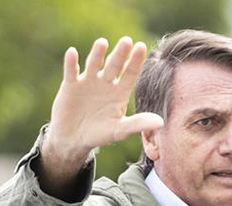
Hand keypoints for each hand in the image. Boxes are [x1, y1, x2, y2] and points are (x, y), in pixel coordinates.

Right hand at [41, 36, 163, 176]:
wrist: (73, 139)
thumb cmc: (99, 134)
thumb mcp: (119, 130)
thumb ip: (138, 124)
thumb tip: (160, 123)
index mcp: (120, 91)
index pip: (130, 73)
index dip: (135, 61)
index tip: (141, 47)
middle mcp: (106, 82)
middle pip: (114, 65)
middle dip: (120, 54)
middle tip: (127, 41)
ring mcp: (88, 82)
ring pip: (94, 65)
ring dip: (97, 54)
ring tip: (102, 43)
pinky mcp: (71, 85)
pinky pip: (71, 72)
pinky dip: (71, 63)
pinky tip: (72, 53)